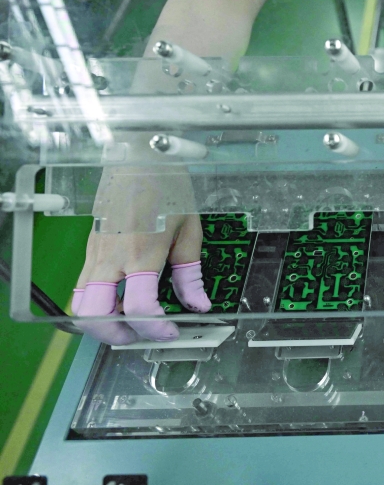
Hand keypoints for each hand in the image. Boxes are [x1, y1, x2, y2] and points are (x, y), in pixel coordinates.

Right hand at [73, 165, 210, 344]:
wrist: (139, 155)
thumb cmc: (166, 184)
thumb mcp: (189, 228)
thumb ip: (190, 272)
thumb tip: (197, 303)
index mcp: (141, 252)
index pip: (138, 307)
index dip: (154, 328)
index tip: (169, 331)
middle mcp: (110, 255)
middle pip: (93, 314)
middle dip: (114, 334)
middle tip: (139, 334)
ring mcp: (95, 251)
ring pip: (81, 302)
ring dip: (102, 319)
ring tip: (130, 319)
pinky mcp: (90, 246)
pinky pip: (84, 283)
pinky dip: (99, 300)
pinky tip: (122, 295)